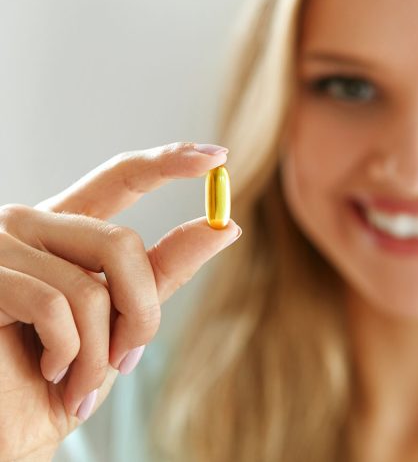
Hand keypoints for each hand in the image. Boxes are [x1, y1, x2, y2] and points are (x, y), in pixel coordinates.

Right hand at [0, 142, 240, 459]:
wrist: (8, 430)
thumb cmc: (61, 374)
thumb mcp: (121, 318)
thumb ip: (163, 271)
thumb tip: (225, 225)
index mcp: (63, 231)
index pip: (119, 178)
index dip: (167, 163)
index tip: (216, 157)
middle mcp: (30, 226)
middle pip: (122, 244)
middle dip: (141, 313)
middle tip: (128, 358)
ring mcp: (0, 247)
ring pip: (93, 286)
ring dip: (101, 351)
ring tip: (80, 382)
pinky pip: (58, 308)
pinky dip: (70, 356)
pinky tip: (50, 373)